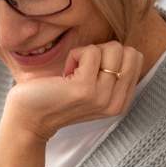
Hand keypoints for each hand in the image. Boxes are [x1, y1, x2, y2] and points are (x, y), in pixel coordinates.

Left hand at [0, 42, 142, 166]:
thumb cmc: (57, 97)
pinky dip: (74, 55)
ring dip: (87, 53)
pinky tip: (64, 74)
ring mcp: (101, 97)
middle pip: (129, 52)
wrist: (28, 118)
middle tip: (83, 68)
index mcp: (121, 103)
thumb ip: (112, 75)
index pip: (136, 59)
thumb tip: (123, 48)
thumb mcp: (93, 90)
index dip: (113, 54)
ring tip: (72, 72)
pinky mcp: (84, 89)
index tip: (92, 70)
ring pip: (112, 49)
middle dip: (104, 50)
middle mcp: (115, 103)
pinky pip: (91, 52)